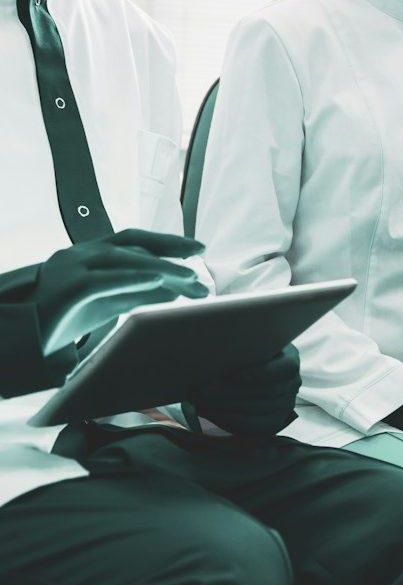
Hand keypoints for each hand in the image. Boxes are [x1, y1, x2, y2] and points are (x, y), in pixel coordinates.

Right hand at [36, 229, 207, 354]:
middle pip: (133, 245)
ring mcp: (71, 268)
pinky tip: (158, 281)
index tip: (196, 249)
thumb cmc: (57, 321)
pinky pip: (104, 280)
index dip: (166, 243)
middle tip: (201, 256)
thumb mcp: (102, 304)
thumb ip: (134, 294)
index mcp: (88, 254)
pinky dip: (133, 278)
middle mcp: (80, 254)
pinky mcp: (66, 290)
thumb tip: (173, 289)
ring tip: (189, 278)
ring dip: (161, 267)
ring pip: (124, 259)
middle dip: (170, 248)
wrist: (13, 341)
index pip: (133, 242)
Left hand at [187, 344, 300, 437]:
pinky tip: (210, 411)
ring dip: (227, 405)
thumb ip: (244, 346)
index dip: (259, 373)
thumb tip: (219, 349)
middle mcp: (293, 383)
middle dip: (234, 391)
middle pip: (268, 391)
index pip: (285, 368)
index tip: (231, 374)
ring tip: (203, 399)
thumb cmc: (247, 355)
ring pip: (258, 409)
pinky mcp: (273, 422)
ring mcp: (285, 405)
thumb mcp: (251, 345)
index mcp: (291, 360)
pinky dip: (228, 419)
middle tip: (205, 388)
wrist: (250, 376)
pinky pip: (252, 425)